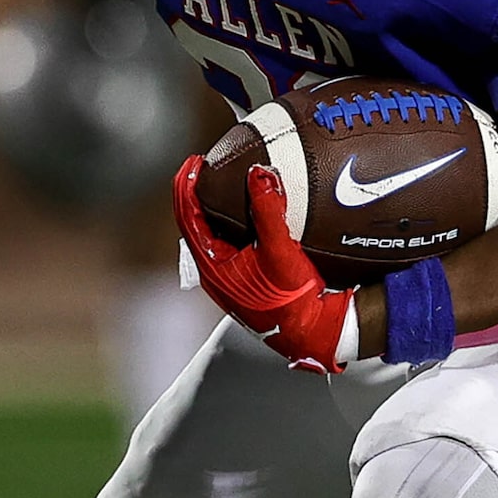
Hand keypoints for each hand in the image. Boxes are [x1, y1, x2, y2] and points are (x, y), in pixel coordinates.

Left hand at [173, 157, 353, 372]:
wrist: (311, 334)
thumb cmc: (291, 303)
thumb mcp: (280, 251)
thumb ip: (269, 210)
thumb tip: (259, 172)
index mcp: (211, 264)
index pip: (186, 215)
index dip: (186, 184)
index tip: (192, 162)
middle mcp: (214, 271)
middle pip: (194, 223)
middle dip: (197, 193)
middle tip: (205, 168)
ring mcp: (228, 277)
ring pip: (212, 234)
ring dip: (215, 208)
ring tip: (225, 185)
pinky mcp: (244, 279)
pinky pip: (230, 243)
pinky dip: (234, 222)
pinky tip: (252, 215)